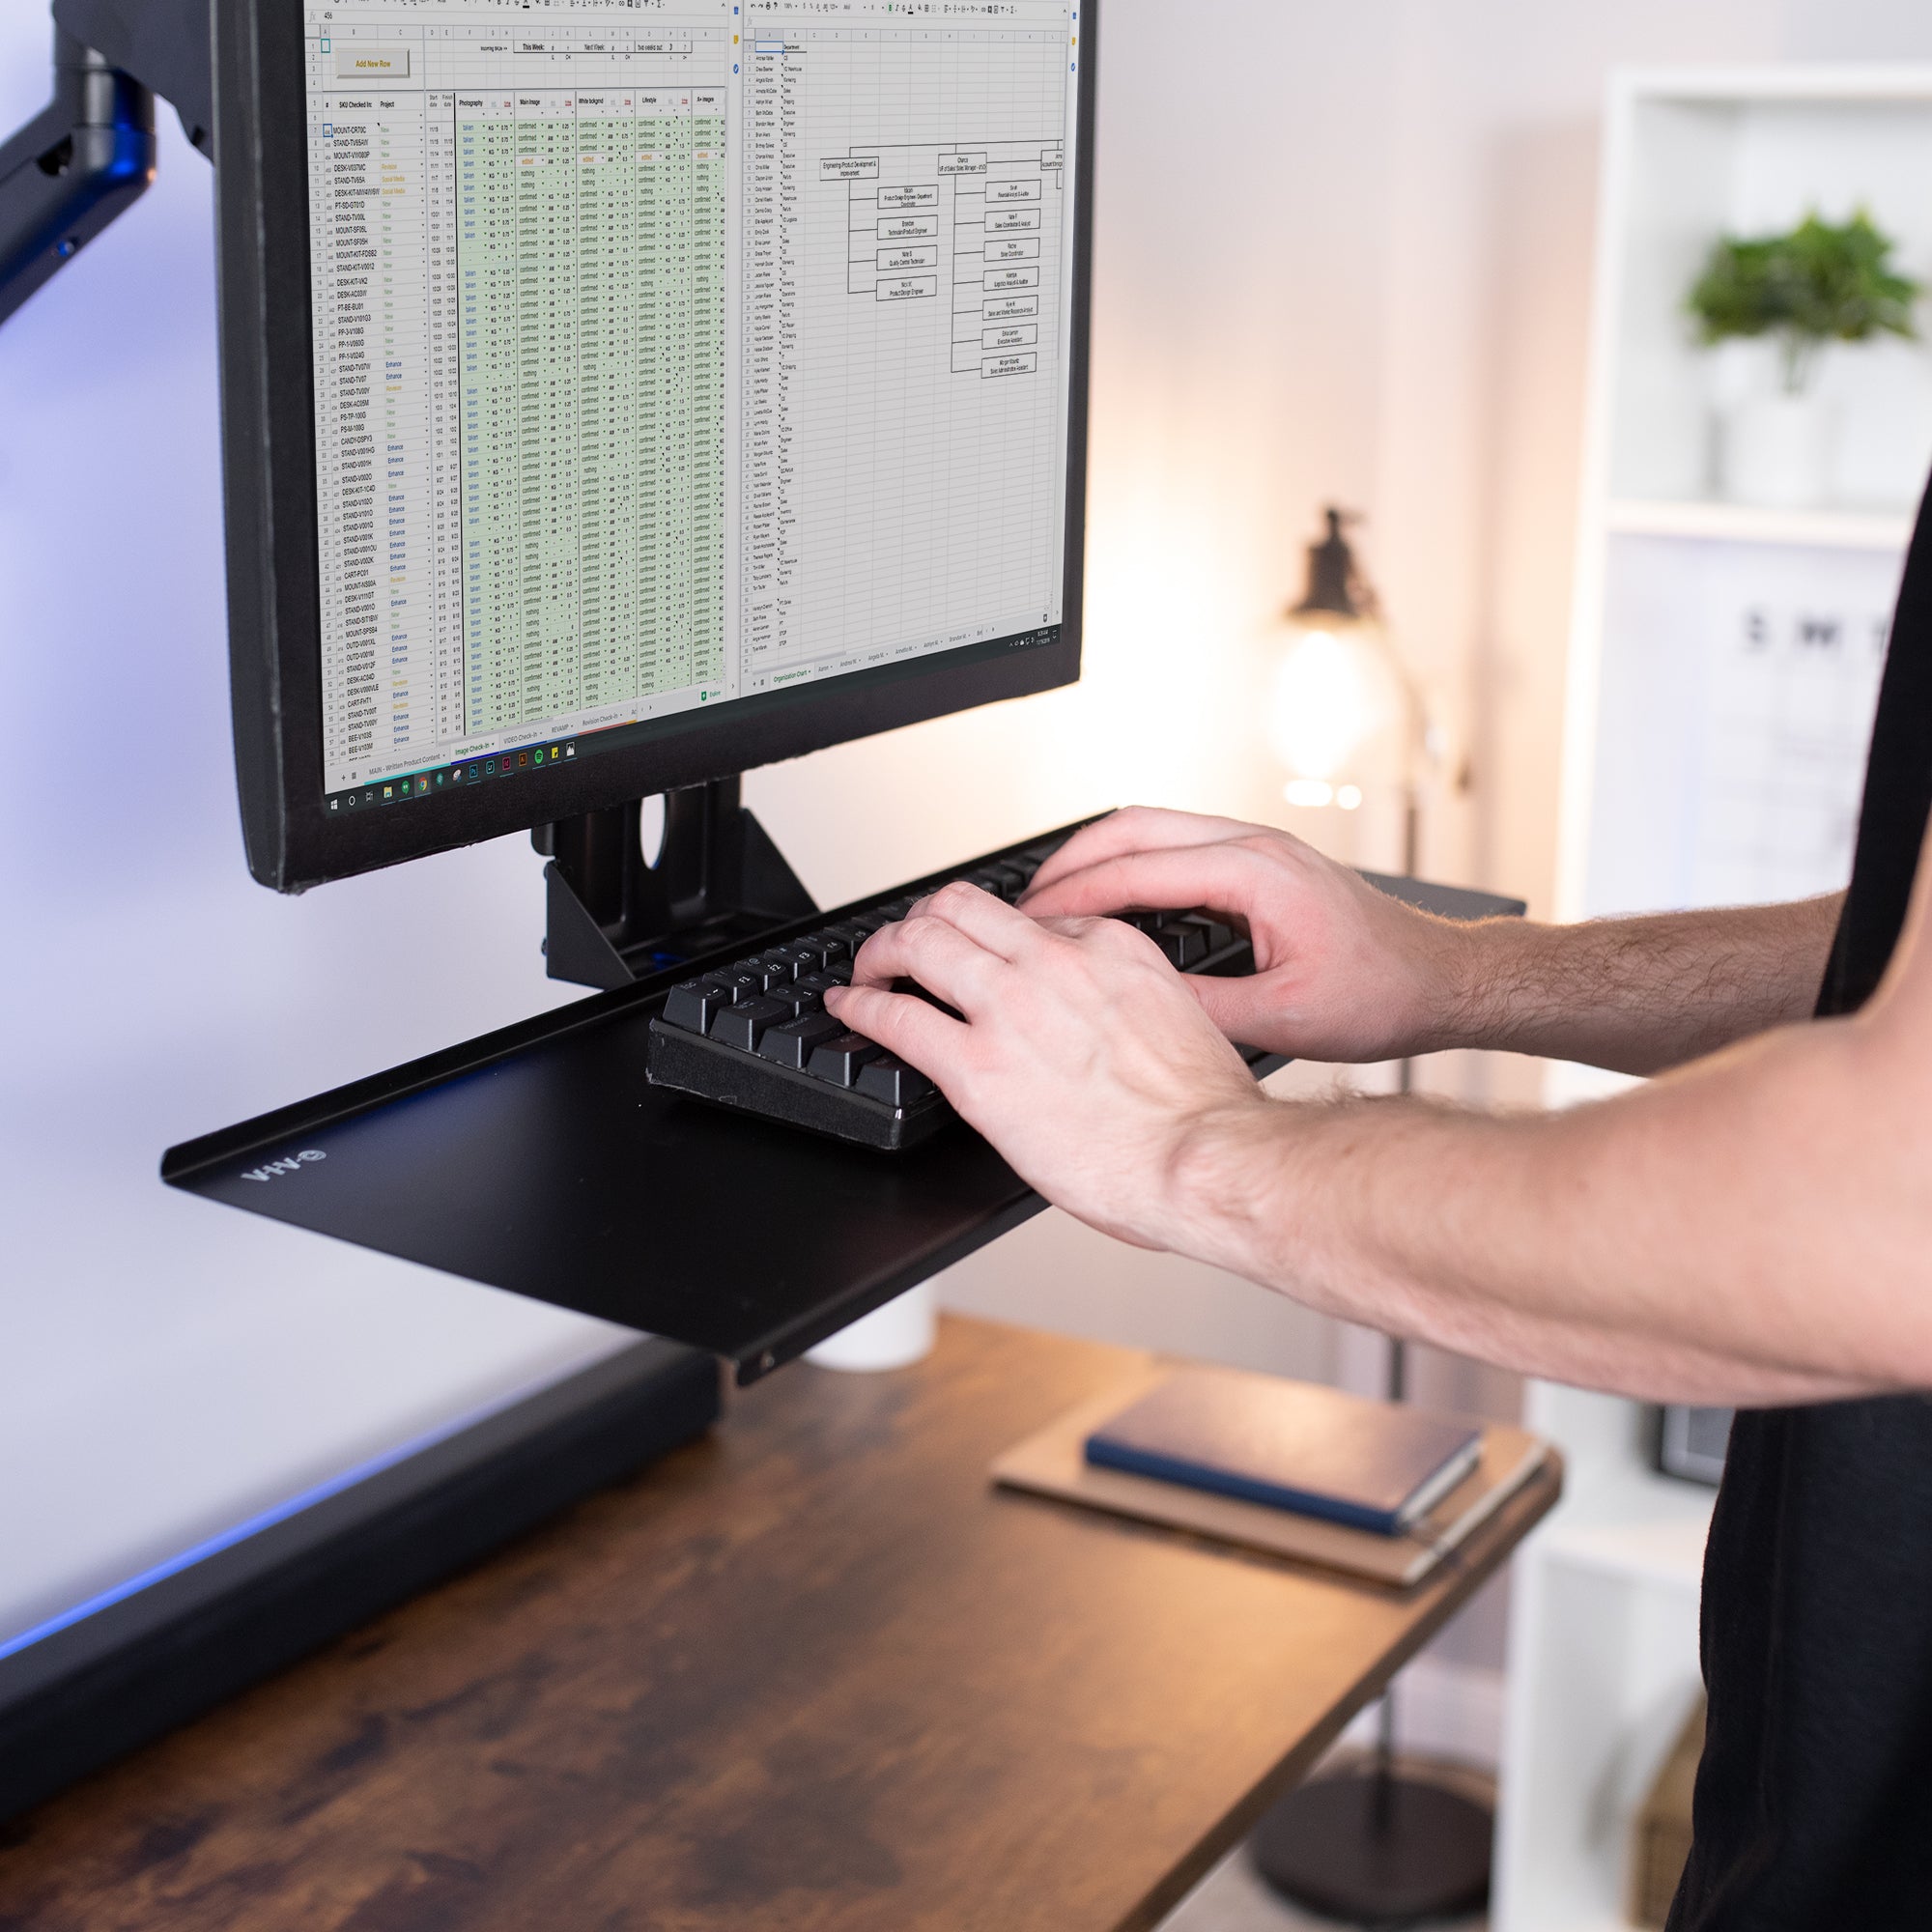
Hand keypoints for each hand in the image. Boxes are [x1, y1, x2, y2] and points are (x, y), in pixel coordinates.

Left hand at [823, 882, 1265, 1250]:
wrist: (1207, 1157)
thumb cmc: (1204, 1110)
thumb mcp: (1175, 1016)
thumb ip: (1122, 1000)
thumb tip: (1090, 1021)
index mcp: (1109, 945)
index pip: (1027, 917)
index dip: (992, 938)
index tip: (980, 957)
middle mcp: (1054, 962)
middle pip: (959, 905)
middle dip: (922, 920)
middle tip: (905, 945)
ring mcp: (1010, 1009)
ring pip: (919, 941)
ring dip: (882, 951)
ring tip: (869, 970)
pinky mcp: (977, 1067)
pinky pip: (896, 1017)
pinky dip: (861, 1005)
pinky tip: (852, 1009)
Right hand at [1019, 806, 1480, 1061]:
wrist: (1444, 981)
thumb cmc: (1385, 995)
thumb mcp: (1287, 1020)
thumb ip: (1205, 1012)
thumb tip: (1133, 1009)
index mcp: (1258, 871)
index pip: (1139, 867)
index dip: (1074, 895)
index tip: (1032, 922)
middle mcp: (1255, 845)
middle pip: (1133, 825)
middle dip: (1069, 861)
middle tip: (1024, 904)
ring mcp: (1258, 847)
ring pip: (1152, 828)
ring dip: (1097, 857)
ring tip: (1052, 902)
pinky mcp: (1260, 863)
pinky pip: (1175, 845)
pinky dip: (1129, 866)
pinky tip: (1109, 904)